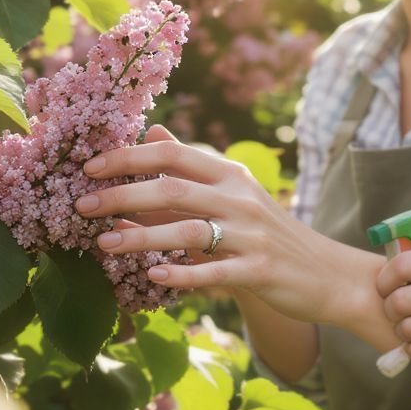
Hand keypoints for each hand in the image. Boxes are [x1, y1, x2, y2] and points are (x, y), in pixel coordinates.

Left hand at [74, 124, 372, 326]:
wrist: (329, 274)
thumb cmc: (269, 234)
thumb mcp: (233, 194)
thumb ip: (189, 169)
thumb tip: (151, 133)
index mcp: (229, 175)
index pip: (173, 154)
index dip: (129, 157)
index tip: (89, 167)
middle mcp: (240, 199)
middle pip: (173, 189)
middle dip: (123, 195)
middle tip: (81, 206)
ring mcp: (251, 235)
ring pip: (188, 231)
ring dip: (142, 237)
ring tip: (104, 244)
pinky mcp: (260, 271)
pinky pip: (215, 272)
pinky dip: (183, 274)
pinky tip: (154, 277)